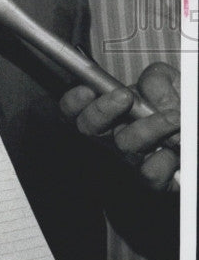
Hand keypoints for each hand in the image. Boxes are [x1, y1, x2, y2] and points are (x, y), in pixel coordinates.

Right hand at [60, 63, 179, 190]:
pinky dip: (166, 158)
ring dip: (150, 127)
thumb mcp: (168, 81)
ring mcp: (132, 159)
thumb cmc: (179, 104)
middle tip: (125, 96)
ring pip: (124, 145)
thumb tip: (150, 94)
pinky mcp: (154, 180)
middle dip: (102, 110)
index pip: (73, 109)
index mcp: (110, 111)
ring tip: (175, 117)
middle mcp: (114, 136)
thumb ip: (155, 79)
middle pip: (88, 127)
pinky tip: (179, 147)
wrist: (196, 122)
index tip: (88, 90)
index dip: (73, 101)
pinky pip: (149, 173)